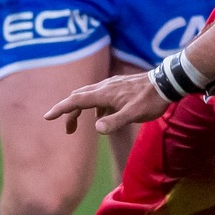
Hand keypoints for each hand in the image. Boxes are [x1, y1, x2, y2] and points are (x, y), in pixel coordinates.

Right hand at [44, 72, 169, 135]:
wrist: (167, 83)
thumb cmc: (150, 100)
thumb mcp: (133, 115)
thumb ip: (115, 121)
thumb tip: (97, 129)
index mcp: (104, 94)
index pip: (76, 101)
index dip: (60, 109)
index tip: (47, 117)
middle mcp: (104, 87)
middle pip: (79, 98)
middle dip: (69, 113)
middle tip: (68, 131)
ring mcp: (111, 86)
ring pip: (88, 96)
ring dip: (81, 110)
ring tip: (80, 126)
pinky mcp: (118, 87)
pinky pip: (100, 96)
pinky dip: (94, 107)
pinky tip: (103, 116)